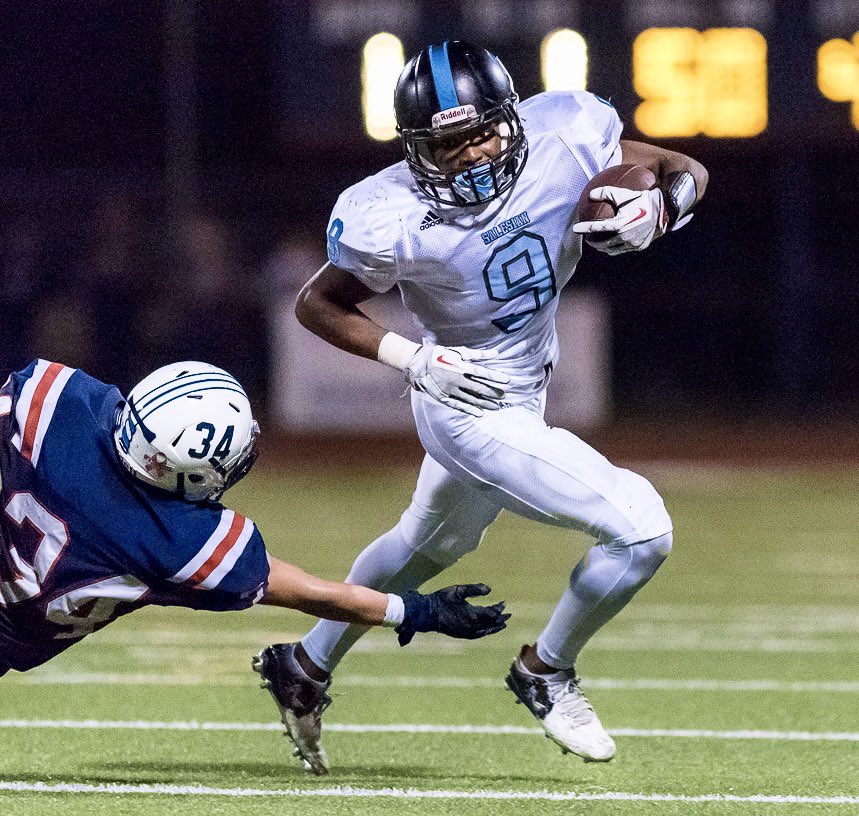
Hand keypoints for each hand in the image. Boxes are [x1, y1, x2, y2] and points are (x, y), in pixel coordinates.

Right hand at [395, 583, 509, 645]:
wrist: (428, 614)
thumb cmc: (442, 600)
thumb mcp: (458, 591)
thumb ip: (474, 589)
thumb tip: (490, 589)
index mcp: (473, 615)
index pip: (491, 614)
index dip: (498, 609)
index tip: (504, 603)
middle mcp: (472, 626)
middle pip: (490, 624)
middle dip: (500, 619)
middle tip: (508, 615)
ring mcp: (467, 632)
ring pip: (485, 631)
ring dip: (494, 628)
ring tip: (502, 625)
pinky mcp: (461, 635)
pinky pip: (478, 635)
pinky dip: (485, 633)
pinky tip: (486, 631)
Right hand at [405, 344, 509, 416]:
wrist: (418, 364)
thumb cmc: (440, 355)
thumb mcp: (458, 351)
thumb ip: (478, 354)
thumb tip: (496, 353)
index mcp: (460, 366)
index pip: (482, 372)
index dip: (495, 376)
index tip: (507, 380)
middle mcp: (456, 379)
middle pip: (478, 388)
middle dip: (492, 392)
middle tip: (504, 396)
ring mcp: (449, 390)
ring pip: (470, 399)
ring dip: (484, 403)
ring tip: (496, 406)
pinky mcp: (443, 397)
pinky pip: (458, 405)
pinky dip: (470, 410)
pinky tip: (480, 413)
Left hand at [573, 186, 667, 255]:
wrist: (666, 209)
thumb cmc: (643, 198)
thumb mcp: (624, 193)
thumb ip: (607, 192)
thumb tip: (591, 194)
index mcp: (620, 224)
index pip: (597, 228)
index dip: (584, 228)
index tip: (575, 228)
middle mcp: (625, 236)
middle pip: (603, 244)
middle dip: (593, 242)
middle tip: (588, 238)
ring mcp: (633, 244)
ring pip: (612, 250)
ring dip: (603, 248)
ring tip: (598, 243)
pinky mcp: (639, 247)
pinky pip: (623, 250)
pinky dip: (615, 248)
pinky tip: (612, 244)